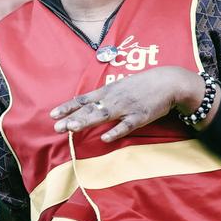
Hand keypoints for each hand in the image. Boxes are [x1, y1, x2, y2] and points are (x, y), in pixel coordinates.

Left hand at [51, 66, 207, 142]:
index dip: (68, 107)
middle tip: (56, 126)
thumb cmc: (143, 85)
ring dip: (87, 121)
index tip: (53, 114)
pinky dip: (115, 131)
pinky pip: (126, 125)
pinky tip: (105, 138)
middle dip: (72, 118)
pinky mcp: (139, 116)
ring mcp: (126, 108)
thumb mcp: (120, 86)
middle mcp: (113, 99)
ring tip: (72, 128)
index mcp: (108, 91)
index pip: (83, 99)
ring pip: (103, 115)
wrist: (167, 82)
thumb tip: (89, 105)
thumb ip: (105, 96)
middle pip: (89, 109)